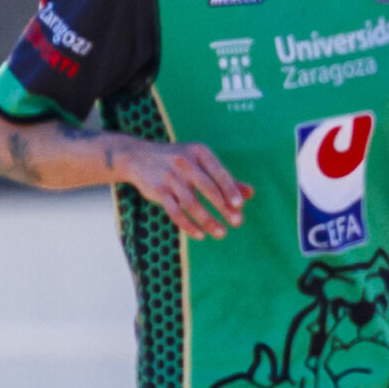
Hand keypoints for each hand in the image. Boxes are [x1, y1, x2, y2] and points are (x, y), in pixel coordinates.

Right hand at [112, 139, 251, 239]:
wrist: (138, 157)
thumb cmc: (179, 162)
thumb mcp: (201, 163)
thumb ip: (225, 178)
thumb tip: (250, 194)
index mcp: (199, 152)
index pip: (219, 172)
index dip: (230, 189)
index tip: (240, 205)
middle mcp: (184, 162)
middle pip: (207, 188)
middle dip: (223, 207)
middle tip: (237, 223)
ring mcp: (169, 176)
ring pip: (191, 203)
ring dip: (208, 220)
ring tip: (222, 233)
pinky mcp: (157, 190)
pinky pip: (175, 211)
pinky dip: (188, 225)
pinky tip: (200, 235)